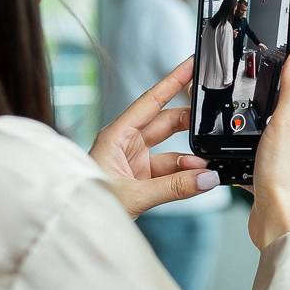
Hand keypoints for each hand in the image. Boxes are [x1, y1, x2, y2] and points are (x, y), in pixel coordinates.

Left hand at [91, 56, 218, 217]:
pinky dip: (186, 175)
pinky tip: (198, 179)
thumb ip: (174, 187)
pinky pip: (171, 171)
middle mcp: (126, 143)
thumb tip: (206, 178)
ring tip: (206, 167)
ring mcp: (135, 161)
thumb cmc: (88, 204)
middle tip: (212, 122)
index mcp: (116, 135)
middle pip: (166, 122)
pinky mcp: (142, 178)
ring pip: (172, 150)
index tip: (192, 64)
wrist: (77, 225)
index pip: (151, 100)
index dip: (173, 80)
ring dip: (190, 159)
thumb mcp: (133, 195)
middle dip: (190, 124)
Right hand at [247, 49, 289, 248]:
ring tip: (235, 130)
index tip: (254, 70)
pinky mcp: (269, 169)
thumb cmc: (285, 175)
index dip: (273, 77)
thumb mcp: (285, 121)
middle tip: (238, 103)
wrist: (276, 218)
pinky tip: (232, 154)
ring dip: (244, 130)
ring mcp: (285, 153)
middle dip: (254, 104)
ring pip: (258, 130)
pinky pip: (250, 152)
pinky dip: (239, 152)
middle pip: (272, 106)